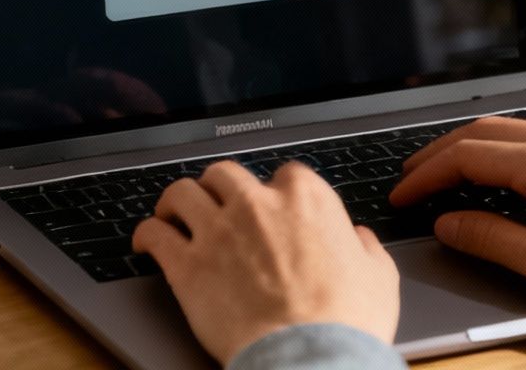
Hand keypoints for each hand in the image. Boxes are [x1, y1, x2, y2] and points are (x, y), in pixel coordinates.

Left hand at [134, 161, 397, 362]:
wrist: (310, 357)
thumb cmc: (348, 322)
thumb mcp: (378, 277)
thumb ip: (365, 248)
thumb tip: (359, 237)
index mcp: (305, 199)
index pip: (284, 174)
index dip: (276, 191)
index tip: (271, 205)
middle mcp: (255, 204)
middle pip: (224, 174)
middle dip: (219, 187)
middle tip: (216, 203)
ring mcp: (217, 231)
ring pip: (181, 193)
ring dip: (176, 202)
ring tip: (174, 213)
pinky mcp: (186, 264)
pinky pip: (154, 233)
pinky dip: (147, 234)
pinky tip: (146, 242)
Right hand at [391, 117, 525, 318]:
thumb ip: (492, 238)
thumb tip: (448, 224)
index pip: (466, 156)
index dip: (426, 175)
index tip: (403, 195)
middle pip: (486, 130)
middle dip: (442, 151)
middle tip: (413, 174)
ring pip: (519, 128)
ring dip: (477, 145)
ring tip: (453, 169)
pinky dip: (513, 148)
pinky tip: (512, 172)